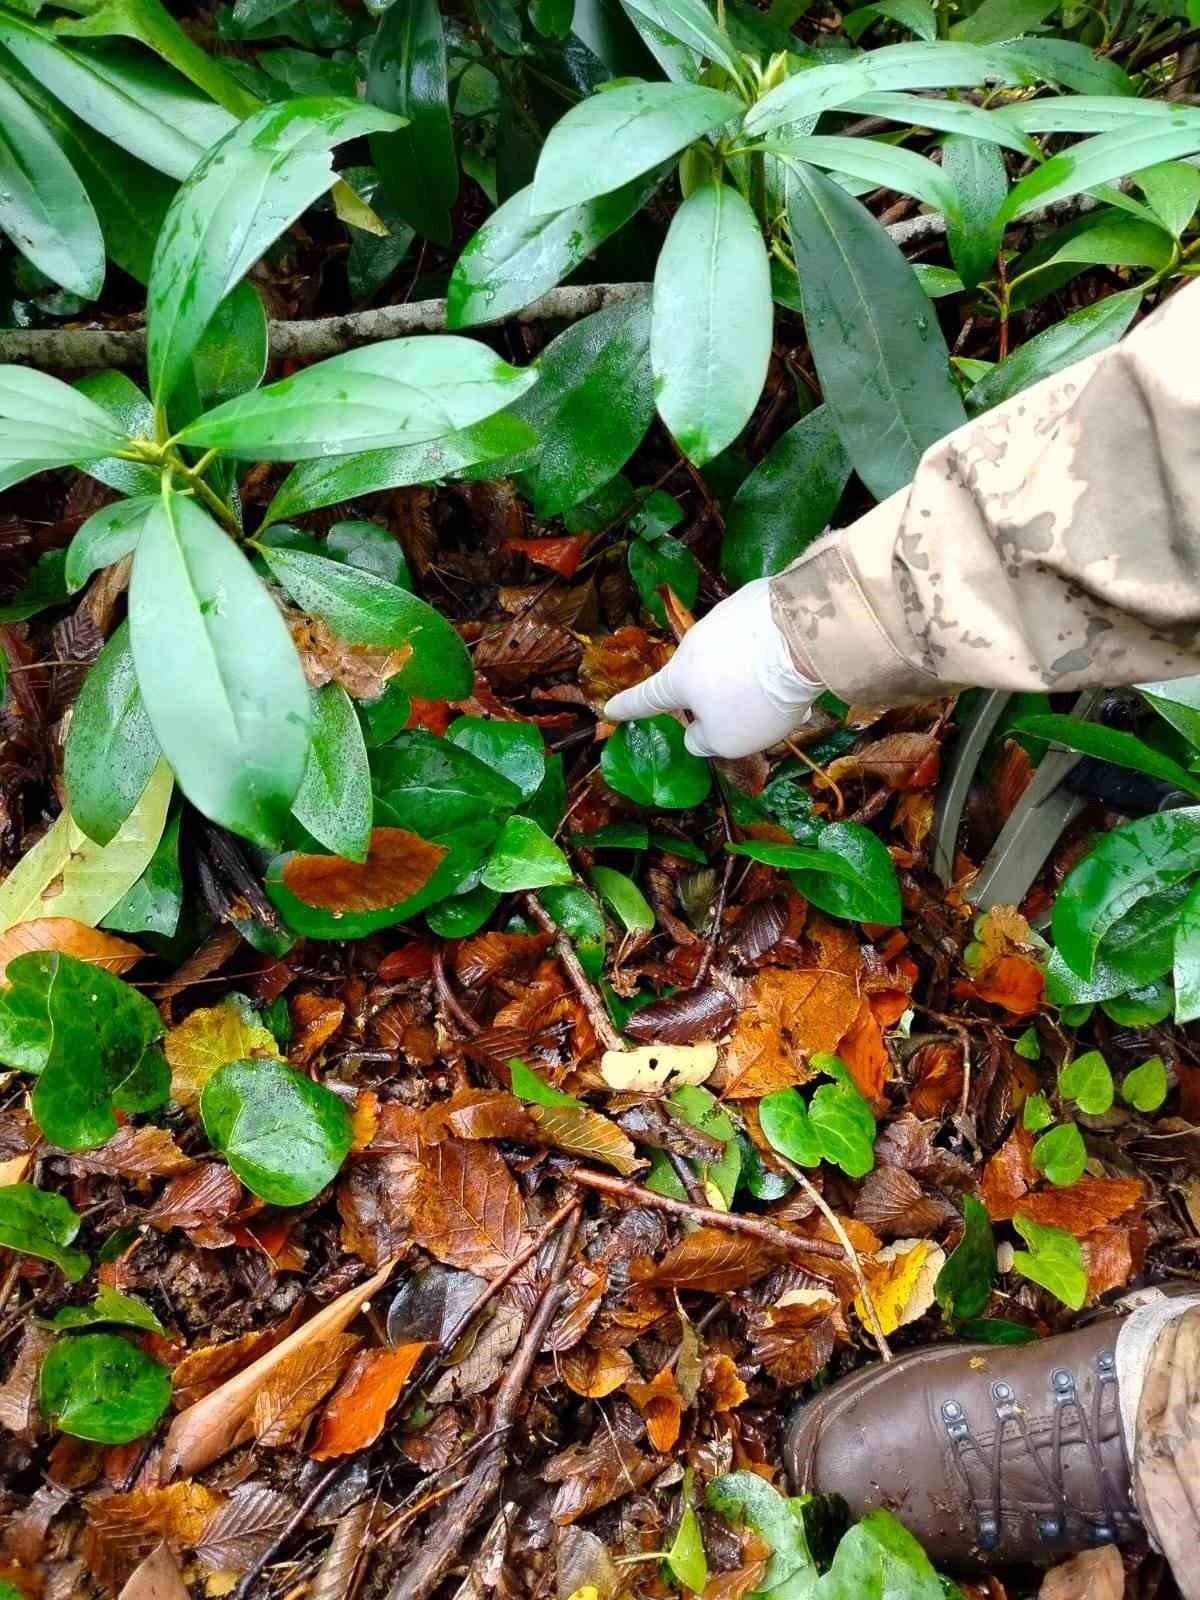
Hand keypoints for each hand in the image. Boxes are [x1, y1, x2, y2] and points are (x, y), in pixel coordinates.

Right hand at [604, 578, 821, 758]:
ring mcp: (726, 616)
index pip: (647, 698)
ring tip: (791, 697)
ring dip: (758, 681)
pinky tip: (801, 666)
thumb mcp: (727, 740)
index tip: (611, 709)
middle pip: (706, 679)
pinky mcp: (758, 599)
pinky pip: (762, 639)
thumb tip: (700, 732)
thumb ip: (705, 741)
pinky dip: (775, 656)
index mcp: (680, 678)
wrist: (801, 633)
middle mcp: (696, 643)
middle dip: (728, 700)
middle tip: (759, 718)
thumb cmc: (753, 696)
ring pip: (739, 660)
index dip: (629, 707)